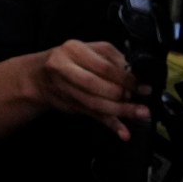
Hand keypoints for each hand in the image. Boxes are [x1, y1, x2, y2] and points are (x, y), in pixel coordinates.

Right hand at [31, 40, 147, 140]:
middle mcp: (65, 67)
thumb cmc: (70, 61)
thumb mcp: (88, 51)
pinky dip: (110, 124)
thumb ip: (110, 60)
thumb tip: (136, 76)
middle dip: (122, 94)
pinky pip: (92, 115)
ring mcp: (64, 87)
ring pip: (95, 102)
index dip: (126, 78)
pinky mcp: (69, 104)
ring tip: (141, 113)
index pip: (104, 65)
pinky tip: (123, 132)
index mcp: (74, 49)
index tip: (144, 86)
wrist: (38, 76)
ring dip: (120, 110)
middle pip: (97, 84)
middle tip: (140, 99)